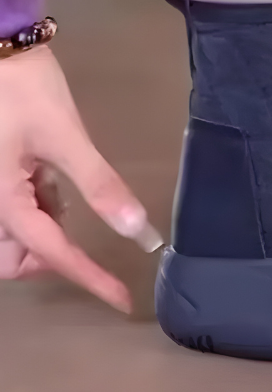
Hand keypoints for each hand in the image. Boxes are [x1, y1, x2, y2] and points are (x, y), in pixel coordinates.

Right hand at [0, 46, 161, 311]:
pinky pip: (16, 211)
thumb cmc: (26, 90)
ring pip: (14, 238)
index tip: (123, 301)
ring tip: (62, 192)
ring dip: (45, 232)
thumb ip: (99, 185)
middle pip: (15, 259)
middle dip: (49, 258)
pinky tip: (53, 180)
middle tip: (86, 238)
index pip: (51, 255)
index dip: (90, 279)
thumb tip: (138, 231)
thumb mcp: (66, 137)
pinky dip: (41, 208)